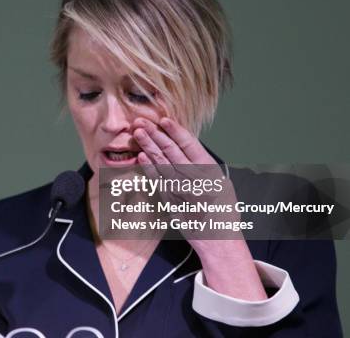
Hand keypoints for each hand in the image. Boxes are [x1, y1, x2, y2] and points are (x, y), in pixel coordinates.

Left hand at [131, 116, 267, 300]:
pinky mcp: (171, 202)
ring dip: (147, 147)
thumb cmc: (222, 211)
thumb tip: (187, 148)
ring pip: (161, 163)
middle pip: (171, 151)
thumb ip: (205, 167)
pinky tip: (141, 156)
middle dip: (155, 134)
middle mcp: (195, 179)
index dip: (175, 131)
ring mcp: (181, 190)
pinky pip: (158, 181)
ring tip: (137, 133)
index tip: (164, 120)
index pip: (190, 145)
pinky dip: (149, 168)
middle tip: (141, 121)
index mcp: (210, 171)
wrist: (219, 240)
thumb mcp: (222, 184)